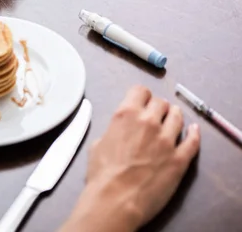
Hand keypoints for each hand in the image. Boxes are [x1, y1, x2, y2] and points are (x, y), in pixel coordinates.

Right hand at [61, 86, 200, 231]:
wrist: (115, 199)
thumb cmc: (102, 175)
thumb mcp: (98, 144)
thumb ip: (113, 131)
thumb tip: (119, 132)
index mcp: (126, 115)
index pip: (140, 91)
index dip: (140, 96)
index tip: (141, 101)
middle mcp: (148, 122)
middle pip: (160, 103)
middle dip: (157, 107)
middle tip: (155, 115)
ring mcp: (167, 140)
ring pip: (178, 116)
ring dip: (174, 116)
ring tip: (172, 121)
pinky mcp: (180, 159)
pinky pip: (193, 141)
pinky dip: (194, 134)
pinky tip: (193, 131)